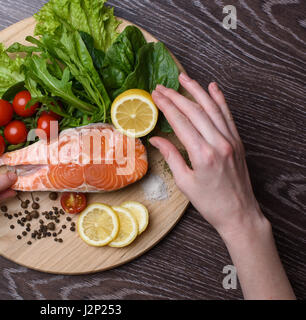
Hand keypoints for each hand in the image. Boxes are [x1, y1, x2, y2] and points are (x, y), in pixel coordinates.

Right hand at [150, 72, 266, 237]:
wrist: (239, 214)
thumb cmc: (210, 203)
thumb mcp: (185, 182)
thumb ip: (170, 156)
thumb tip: (155, 138)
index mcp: (202, 154)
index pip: (181, 122)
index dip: (166, 106)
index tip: (155, 95)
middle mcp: (219, 143)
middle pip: (195, 111)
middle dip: (176, 96)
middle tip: (161, 86)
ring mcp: (231, 140)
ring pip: (212, 108)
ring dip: (197, 90)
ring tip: (184, 78)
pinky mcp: (238, 142)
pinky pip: (227, 115)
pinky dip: (220, 99)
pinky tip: (212, 87)